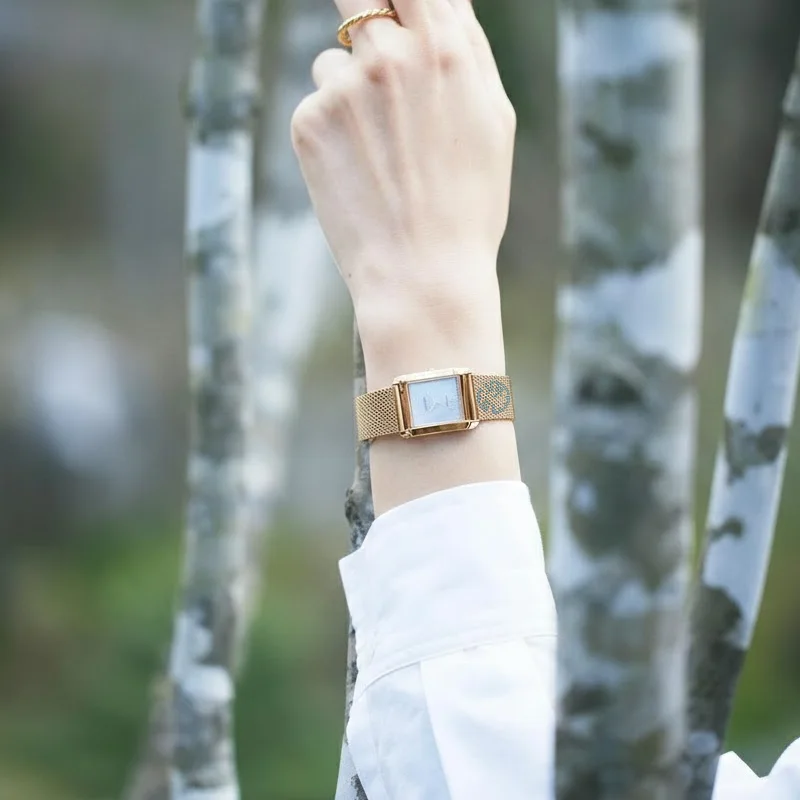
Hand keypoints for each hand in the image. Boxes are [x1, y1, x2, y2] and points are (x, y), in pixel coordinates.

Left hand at [291, 0, 516, 332]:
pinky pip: (316, 105)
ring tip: (382, 155)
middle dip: (362, 16)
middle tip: (371, 64)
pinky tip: (358, 175)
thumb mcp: (493, 119)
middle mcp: (388, 53)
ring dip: (351, 90)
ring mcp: (342, 87)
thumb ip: (467, 49)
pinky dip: (331, 132)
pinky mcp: (308, 122)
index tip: (393, 9)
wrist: (423, 275)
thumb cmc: (468, 205)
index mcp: (443, 46)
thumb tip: (444, 3)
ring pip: (334, 60)